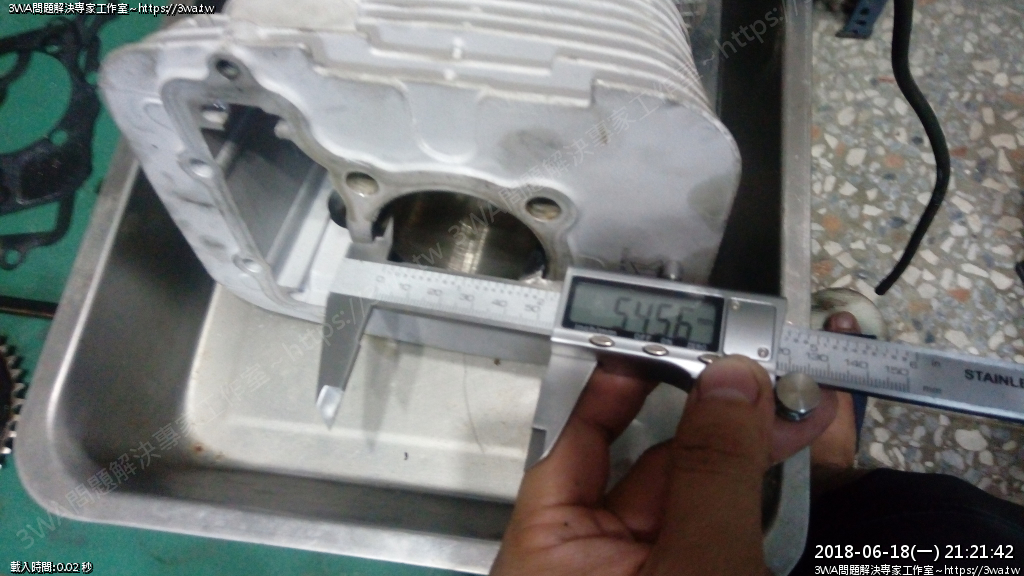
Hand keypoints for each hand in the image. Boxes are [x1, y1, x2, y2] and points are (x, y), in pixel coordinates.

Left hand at [491, 355, 837, 575]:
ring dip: (749, 456)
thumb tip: (733, 381)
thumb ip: (715, 472)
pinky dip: (766, 501)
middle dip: (710, 420)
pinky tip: (804, 461)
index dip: (613, 386)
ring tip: (798, 409)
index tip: (656, 341)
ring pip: (700, 500)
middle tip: (760, 373)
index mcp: (549, 555)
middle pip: (649, 467)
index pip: (573, 445)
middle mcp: (593, 567)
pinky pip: (730, 535)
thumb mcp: (695, 568)